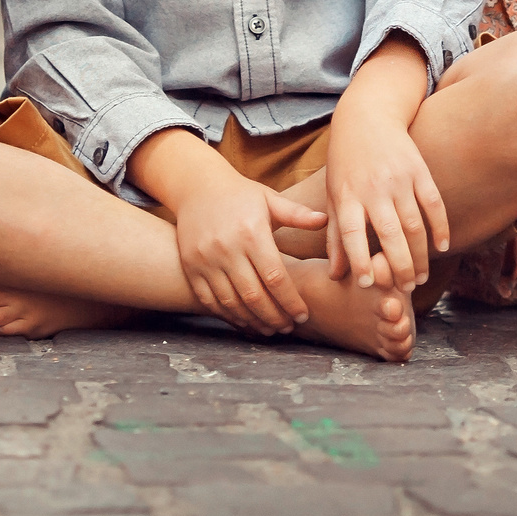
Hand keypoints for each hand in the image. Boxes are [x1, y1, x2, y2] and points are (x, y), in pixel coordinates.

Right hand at [169, 169, 330, 333]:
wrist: (197, 186)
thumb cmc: (242, 195)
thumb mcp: (270, 199)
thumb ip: (297, 214)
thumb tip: (325, 219)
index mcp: (252, 233)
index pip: (275, 277)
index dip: (290, 301)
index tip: (303, 315)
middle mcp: (227, 248)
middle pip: (254, 295)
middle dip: (274, 317)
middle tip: (288, 328)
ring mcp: (205, 260)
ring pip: (231, 302)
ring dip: (252, 321)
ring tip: (269, 330)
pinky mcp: (191, 267)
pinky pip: (209, 300)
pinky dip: (227, 315)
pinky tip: (244, 322)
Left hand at [324, 39, 449, 290]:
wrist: (366, 116)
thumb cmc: (346, 163)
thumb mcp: (335, 196)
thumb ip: (336, 236)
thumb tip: (337, 276)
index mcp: (347, 195)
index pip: (352, 234)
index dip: (360, 260)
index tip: (367, 284)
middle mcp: (373, 188)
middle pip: (390, 235)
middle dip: (399, 267)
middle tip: (406, 289)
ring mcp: (398, 178)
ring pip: (414, 224)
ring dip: (420, 255)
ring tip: (421, 277)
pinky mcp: (419, 169)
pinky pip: (434, 203)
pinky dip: (440, 226)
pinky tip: (442, 246)